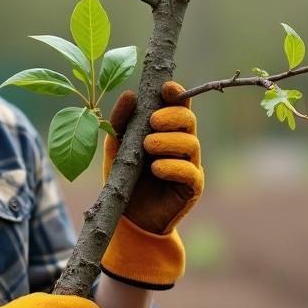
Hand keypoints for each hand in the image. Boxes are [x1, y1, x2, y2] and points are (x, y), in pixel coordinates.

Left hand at [103, 81, 203, 234]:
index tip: (166, 89)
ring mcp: (190, 165)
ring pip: (191, 144)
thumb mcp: (116, 148)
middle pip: (188, 120)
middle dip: (172, 117)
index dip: (177, 93)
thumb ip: (120, 122)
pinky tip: (156, 168)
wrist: (128, 218)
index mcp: (167, 130)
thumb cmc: (124, 178)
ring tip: (148, 146)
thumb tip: (130, 95)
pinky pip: (190, 172)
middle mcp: (182, 144)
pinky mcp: (192, 188)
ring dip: (170, 141)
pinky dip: (173, 167)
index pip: (179, 105)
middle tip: (153, 121)